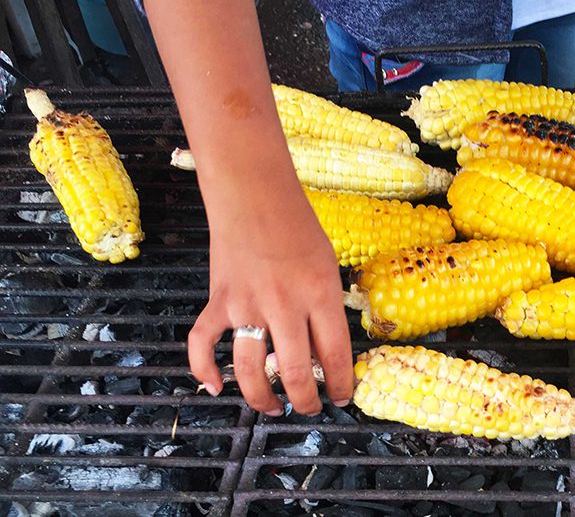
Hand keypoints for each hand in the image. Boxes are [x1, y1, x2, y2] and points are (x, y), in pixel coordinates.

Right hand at [138, 0, 353, 413]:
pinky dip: (204, 370)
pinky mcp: (219, 299)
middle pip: (296, 373)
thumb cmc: (299, 228)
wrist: (255, 194)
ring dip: (262, 397)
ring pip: (251, 370)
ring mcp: (248, 304)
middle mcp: (285, 304)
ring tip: (273, 407)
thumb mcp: (327, 267)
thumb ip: (325, 311)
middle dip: (306, 400)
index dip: (341, 385)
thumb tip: (323, 357)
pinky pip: (204, 344)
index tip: (343, 398)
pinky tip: (217, 387)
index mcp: (322, 294)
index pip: (336, 356)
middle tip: (310, 407)